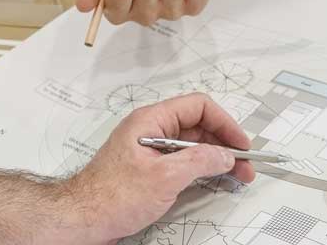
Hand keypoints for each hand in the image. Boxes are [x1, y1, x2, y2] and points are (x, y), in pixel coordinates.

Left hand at [65, 93, 256, 241]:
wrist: (82, 219)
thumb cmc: (109, 196)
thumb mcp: (163, 177)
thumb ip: (198, 162)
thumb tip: (223, 154)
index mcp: (150, 121)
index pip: (197, 107)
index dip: (224, 123)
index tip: (240, 144)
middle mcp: (150, 131)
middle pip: (197, 127)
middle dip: (224, 144)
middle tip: (244, 165)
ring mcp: (149, 151)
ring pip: (191, 146)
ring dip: (215, 158)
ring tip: (235, 174)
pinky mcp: (148, 170)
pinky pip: (181, 162)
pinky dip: (200, 169)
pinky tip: (212, 179)